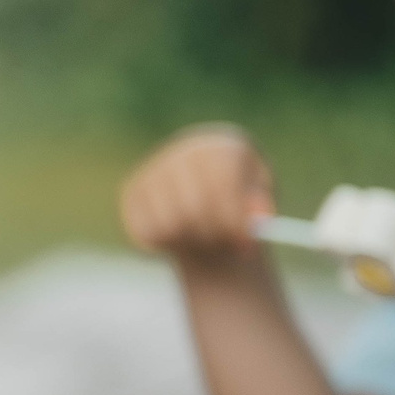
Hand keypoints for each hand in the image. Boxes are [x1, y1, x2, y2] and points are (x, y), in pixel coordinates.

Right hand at [121, 123, 275, 262]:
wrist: (206, 198)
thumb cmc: (239, 204)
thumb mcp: (260, 206)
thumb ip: (262, 211)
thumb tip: (257, 221)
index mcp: (221, 146)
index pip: (221, 181)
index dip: (233, 217)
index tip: (244, 243)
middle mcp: (183, 151)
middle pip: (194, 206)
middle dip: (213, 235)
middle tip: (226, 248)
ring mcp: (153, 170)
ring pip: (170, 224)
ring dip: (190, 243)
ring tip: (204, 240)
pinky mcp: (131, 192)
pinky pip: (147, 233)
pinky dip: (167, 245)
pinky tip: (180, 237)